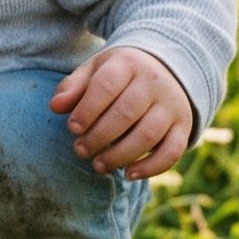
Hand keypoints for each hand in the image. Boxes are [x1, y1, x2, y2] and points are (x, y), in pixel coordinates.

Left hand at [50, 47, 192, 180]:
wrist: (166, 69)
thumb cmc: (119, 75)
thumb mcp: (95, 71)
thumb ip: (73, 87)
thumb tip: (55, 106)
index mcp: (128, 64)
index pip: (106, 86)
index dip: (87, 109)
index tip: (72, 128)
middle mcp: (154, 83)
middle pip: (125, 114)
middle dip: (99, 136)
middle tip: (79, 151)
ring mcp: (172, 105)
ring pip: (147, 135)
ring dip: (120, 155)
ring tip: (98, 166)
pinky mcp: (183, 126)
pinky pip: (172, 151)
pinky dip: (151, 167)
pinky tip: (129, 174)